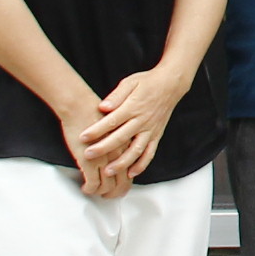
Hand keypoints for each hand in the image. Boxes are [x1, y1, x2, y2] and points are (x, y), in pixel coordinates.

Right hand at [55, 95, 129, 197]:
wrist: (80, 105)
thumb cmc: (93, 111)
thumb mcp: (114, 125)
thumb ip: (117, 139)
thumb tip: (115, 150)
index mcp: (126, 144)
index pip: (131, 171)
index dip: (125, 183)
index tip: (118, 188)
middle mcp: (119, 154)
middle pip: (122, 183)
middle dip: (114, 193)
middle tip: (107, 197)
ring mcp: (105, 158)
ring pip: (108, 186)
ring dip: (100, 193)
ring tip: (94, 192)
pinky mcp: (90, 161)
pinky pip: (93, 183)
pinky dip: (89, 189)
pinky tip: (85, 188)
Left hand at [81, 67, 189, 188]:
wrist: (171, 84)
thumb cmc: (147, 82)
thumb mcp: (130, 82)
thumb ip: (116, 95)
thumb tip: (103, 106)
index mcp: (133, 107)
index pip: (112, 121)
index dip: (97, 130)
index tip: (83, 137)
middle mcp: (142, 120)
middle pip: (121, 138)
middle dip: (103, 149)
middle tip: (88, 156)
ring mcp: (150, 130)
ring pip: (136, 150)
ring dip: (122, 163)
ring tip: (108, 172)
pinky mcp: (157, 135)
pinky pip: (150, 153)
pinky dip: (141, 165)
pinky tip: (131, 173)